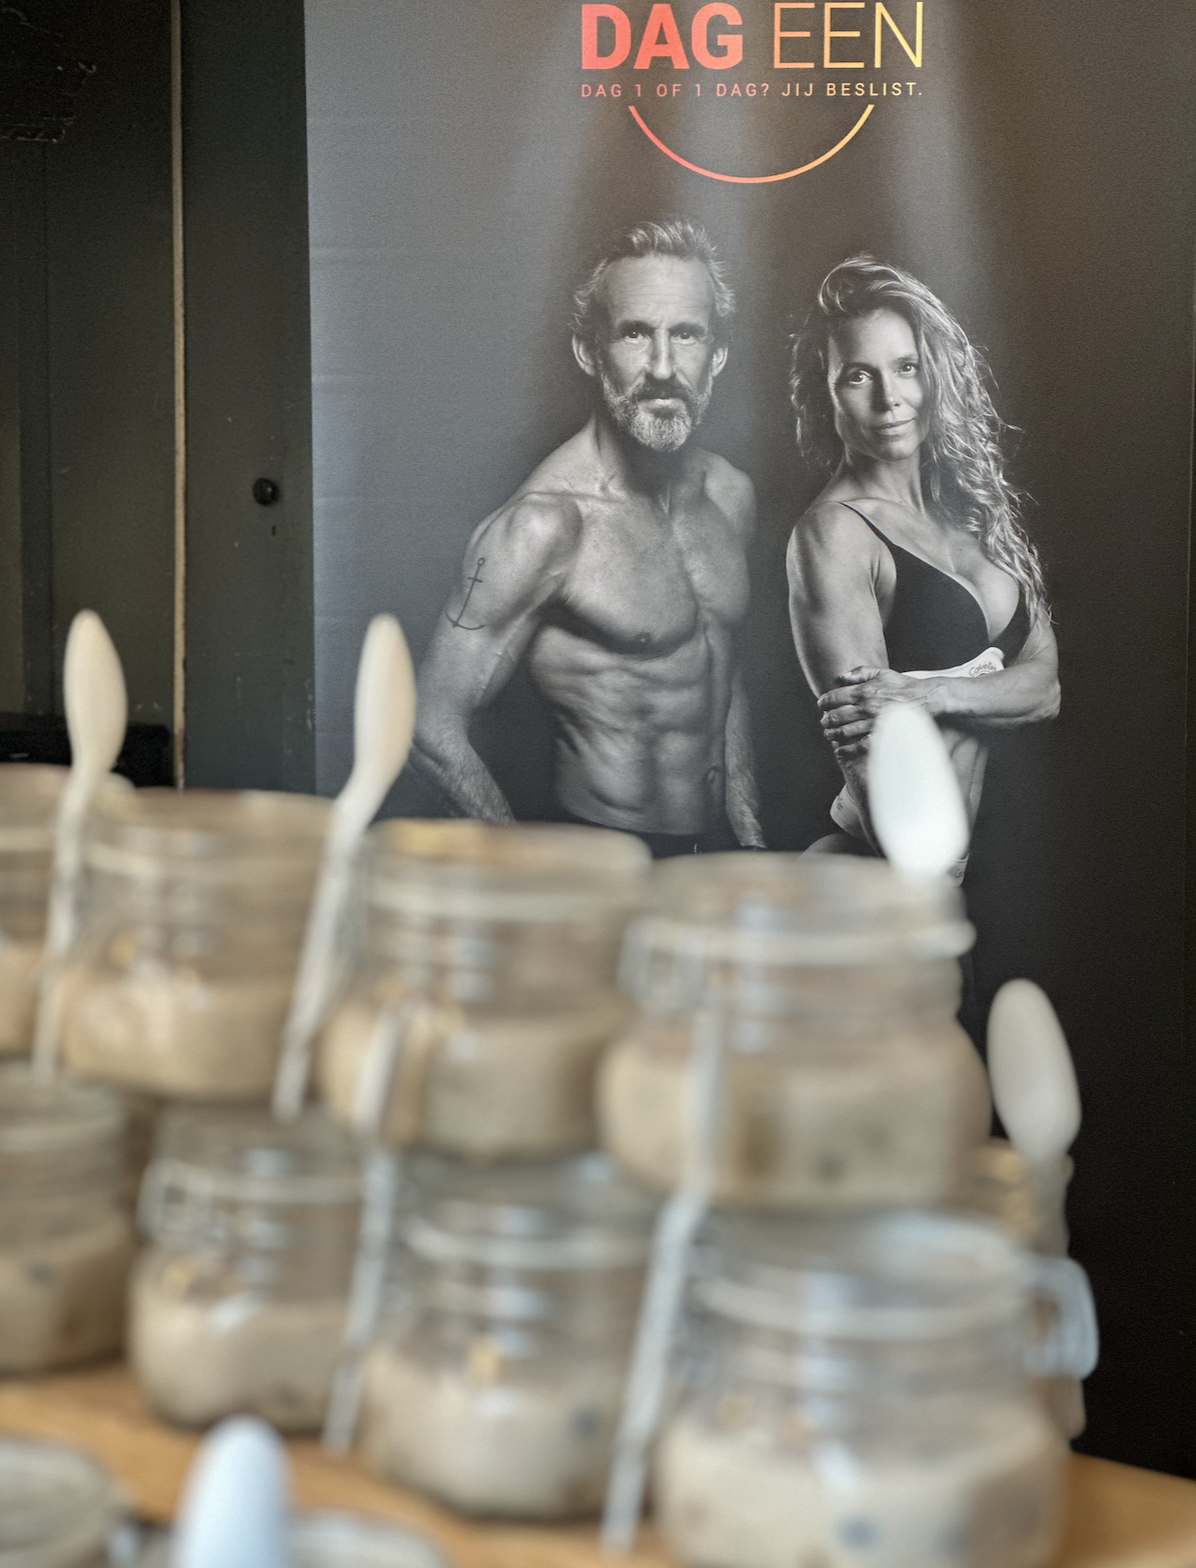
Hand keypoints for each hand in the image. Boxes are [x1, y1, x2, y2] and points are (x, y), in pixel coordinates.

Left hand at [817, 667, 937, 744]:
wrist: (925, 700)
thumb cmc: (903, 686)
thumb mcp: (882, 673)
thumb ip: (861, 672)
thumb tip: (842, 676)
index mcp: (863, 691)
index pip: (833, 697)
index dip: (823, 702)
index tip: (821, 705)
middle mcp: (865, 707)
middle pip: (835, 716)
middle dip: (825, 720)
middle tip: (824, 722)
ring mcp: (872, 723)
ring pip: (843, 732)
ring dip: (832, 734)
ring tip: (829, 734)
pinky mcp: (880, 735)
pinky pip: (858, 745)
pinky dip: (846, 749)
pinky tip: (840, 749)